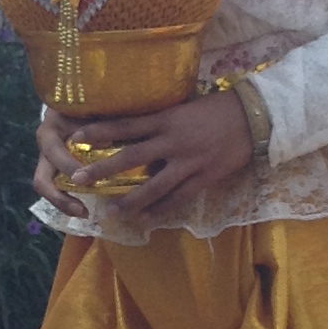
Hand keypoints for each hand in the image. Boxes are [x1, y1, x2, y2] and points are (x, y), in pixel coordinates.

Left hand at [34, 92, 253, 218]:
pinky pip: (178, 199)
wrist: (252, 118)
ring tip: (111, 211)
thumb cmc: (215, 108)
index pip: (125, 125)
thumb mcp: (183, 108)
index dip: (99, 132)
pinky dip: (161, 211)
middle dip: (103, 169)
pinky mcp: (204, 179)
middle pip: (131, 158)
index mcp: (166, 118)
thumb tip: (130, 131)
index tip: (74, 138)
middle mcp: (173, 141)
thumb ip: (159, 120)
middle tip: (79, 179)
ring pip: (154, 186)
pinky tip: (146, 220)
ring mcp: (189, 163)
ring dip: (130, 200)